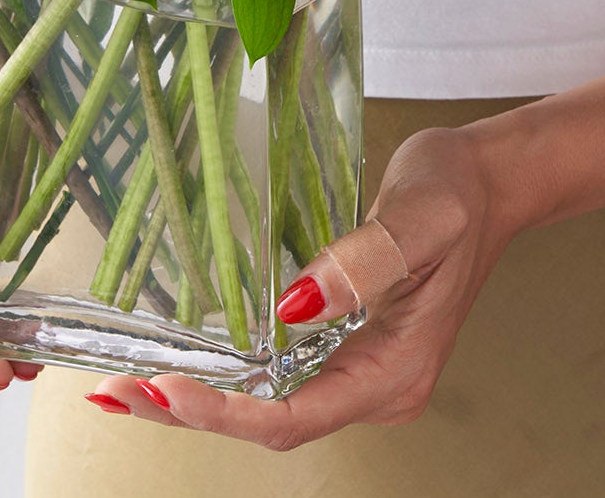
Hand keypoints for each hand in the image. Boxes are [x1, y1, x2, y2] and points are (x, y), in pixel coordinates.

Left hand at [84, 123, 520, 445]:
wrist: (488, 181)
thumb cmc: (457, 192)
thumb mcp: (420, 216)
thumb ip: (364, 260)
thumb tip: (295, 305)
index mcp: (396, 370)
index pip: (297, 415)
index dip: (228, 412)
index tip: (168, 390)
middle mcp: (376, 384)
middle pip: (273, 423)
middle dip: (193, 413)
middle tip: (117, 392)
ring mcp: (360, 367)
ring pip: (270, 405)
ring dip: (201, 398)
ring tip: (128, 385)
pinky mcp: (347, 344)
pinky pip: (279, 375)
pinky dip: (226, 374)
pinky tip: (183, 358)